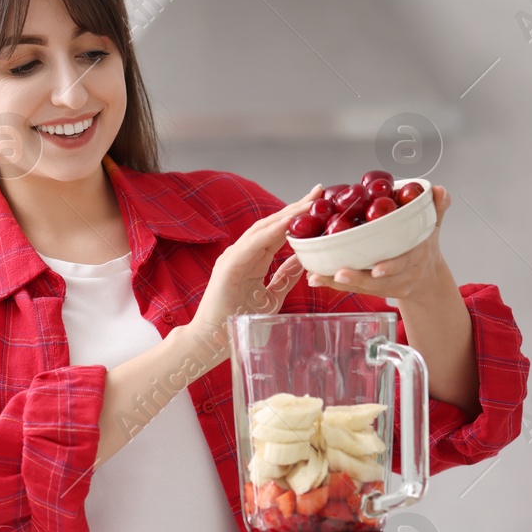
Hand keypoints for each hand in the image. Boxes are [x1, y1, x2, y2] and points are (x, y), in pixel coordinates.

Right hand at [185, 184, 320, 364]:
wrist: (211, 339)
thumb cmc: (236, 320)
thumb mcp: (270, 296)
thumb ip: (284, 278)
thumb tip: (302, 260)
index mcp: (253, 258)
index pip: (279, 232)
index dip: (298, 217)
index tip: (319, 204)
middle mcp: (243, 252)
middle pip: (272, 224)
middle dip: (296, 207)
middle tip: (319, 192)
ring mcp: (234, 256)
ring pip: (263, 229)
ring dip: (286, 215)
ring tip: (309, 203)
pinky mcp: (228, 266)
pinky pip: (252, 245)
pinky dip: (270, 232)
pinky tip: (288, 223)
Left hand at [305, 185, 454, 300]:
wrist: (427, 281)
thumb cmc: (425, 249)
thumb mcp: (433, 227)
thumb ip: (436, 207)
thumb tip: (440, 190)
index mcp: (416, 258)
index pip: (405, 263)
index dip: (392, 266)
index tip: (378, 268)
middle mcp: (401, 276)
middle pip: (379, 281)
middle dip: (359, 278)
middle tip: (339, 272)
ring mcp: (386, 286)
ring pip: (362, 287)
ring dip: (338, 282)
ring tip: (319, 276)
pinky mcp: (372, 291)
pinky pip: (352, 288)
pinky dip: (333, 284)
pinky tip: (316, 278)